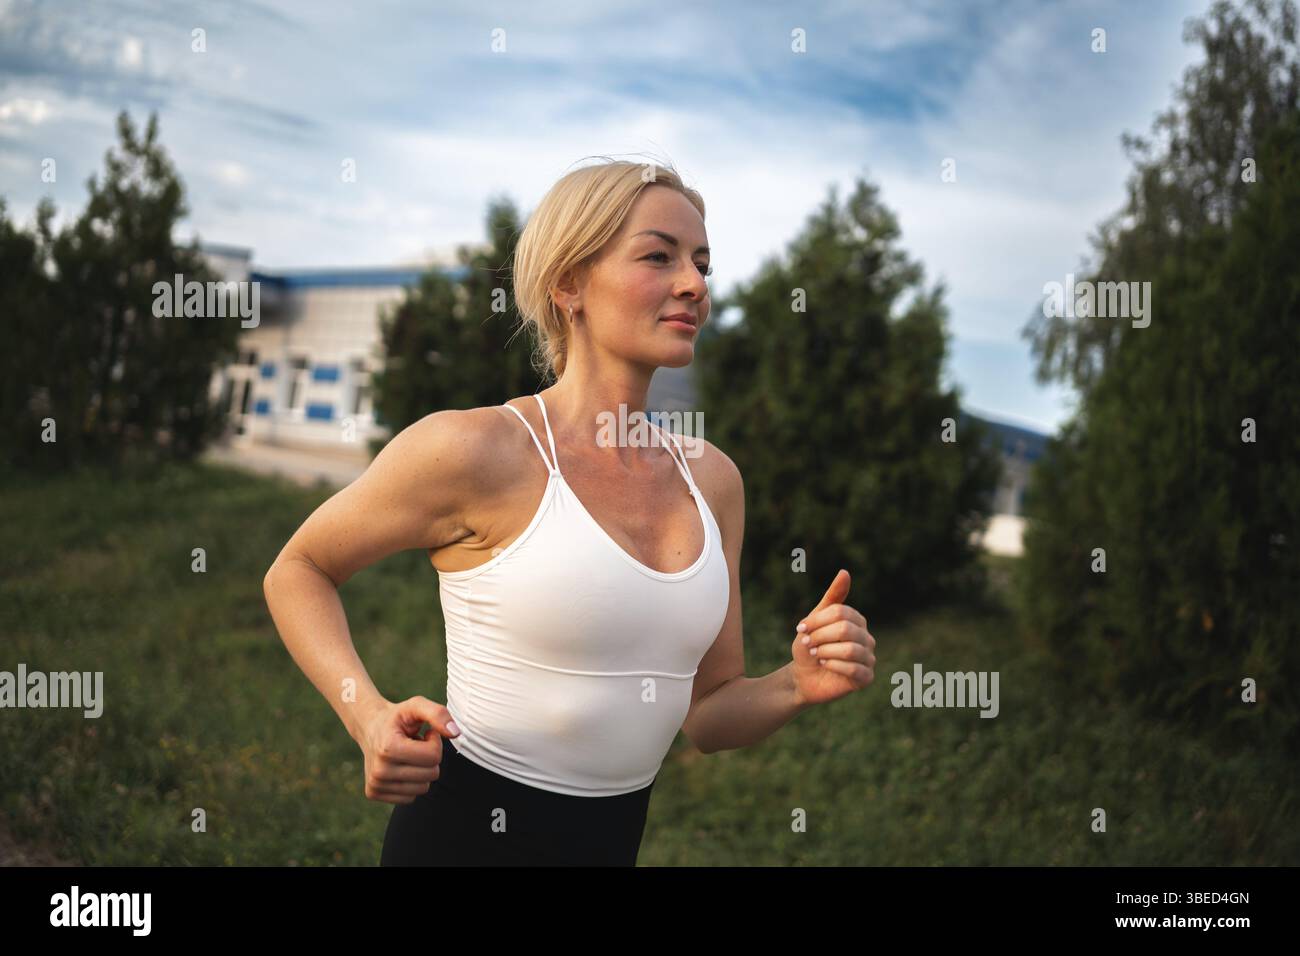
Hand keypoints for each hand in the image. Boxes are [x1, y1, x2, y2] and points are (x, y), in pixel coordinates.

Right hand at [356, 696, 460, 803]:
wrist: (369, 727)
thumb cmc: (397, 717)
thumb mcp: (416, 706)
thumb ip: (438, 714)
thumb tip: (456, 733)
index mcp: (388, 748)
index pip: (433, 757)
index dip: (435, 743)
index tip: (425, 734)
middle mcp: (379, 770)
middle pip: (431, 774)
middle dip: (430, 757)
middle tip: (416, 745)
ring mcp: (375, 784)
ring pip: (423, 788)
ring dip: (421, 770)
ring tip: (407, 755)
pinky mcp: (374, 794)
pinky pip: (411, 797)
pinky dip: (411, 782)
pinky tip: (400, 766)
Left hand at [790, 569, 874, 706]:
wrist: (803, 676)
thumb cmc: (810, 647)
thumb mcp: (815, 620)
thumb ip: (832, 598)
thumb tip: (845, 572)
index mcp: (857, 621)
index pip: (840, 612)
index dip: (817, 620)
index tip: (801, 629)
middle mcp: (867, 638)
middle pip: (845, 629)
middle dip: (820, 636)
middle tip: (808, 644)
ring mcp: (869, 658)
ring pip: (850, 649)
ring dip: (825, 651)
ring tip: (816, 654)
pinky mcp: (866, 678)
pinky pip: (854, 669)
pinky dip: (833, 665)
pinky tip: (824, 664)